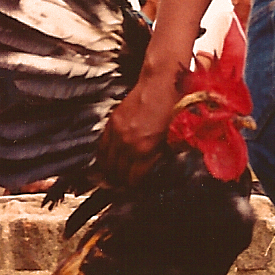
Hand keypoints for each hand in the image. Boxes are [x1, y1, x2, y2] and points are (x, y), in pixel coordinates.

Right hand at [96, 63, 181, 186]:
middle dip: (121, 183)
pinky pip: (101, 146)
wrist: (160, 84)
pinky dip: (103, 157)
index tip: (136, 190)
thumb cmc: (172, 108)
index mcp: (145, 149)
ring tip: (114, 179)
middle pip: (118, 173)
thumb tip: (155, 171)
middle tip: (125, 187)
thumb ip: (162, 156)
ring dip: (109, 173)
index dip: (134, 188)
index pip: (133, 179)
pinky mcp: (112, 122)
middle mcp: (128, 143)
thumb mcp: (173, 138)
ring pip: (106, 162)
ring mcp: (117, 132)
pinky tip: (106, 162)